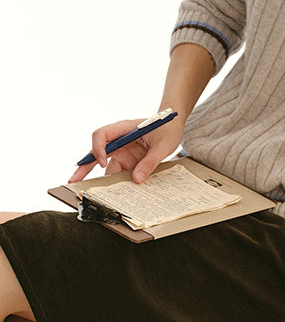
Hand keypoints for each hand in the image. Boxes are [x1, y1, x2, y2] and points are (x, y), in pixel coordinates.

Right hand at [68, 114, 184, 183]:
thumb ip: (150, 161)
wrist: (174, 127)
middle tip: (73, 180)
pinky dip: (116, 182)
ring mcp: (123, 151)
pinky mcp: (128, 161)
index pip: (102, 136)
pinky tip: (113, 194)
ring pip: (106, 166)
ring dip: (102, 179)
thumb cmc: (168, 129)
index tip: (101, 163)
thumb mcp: (163, 145)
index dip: (98, 149)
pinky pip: (118, 172)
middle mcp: (119, 140)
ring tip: (95, 194)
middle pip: (96, 152)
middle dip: (84, 167)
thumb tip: (136, 178)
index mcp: (124, 129)